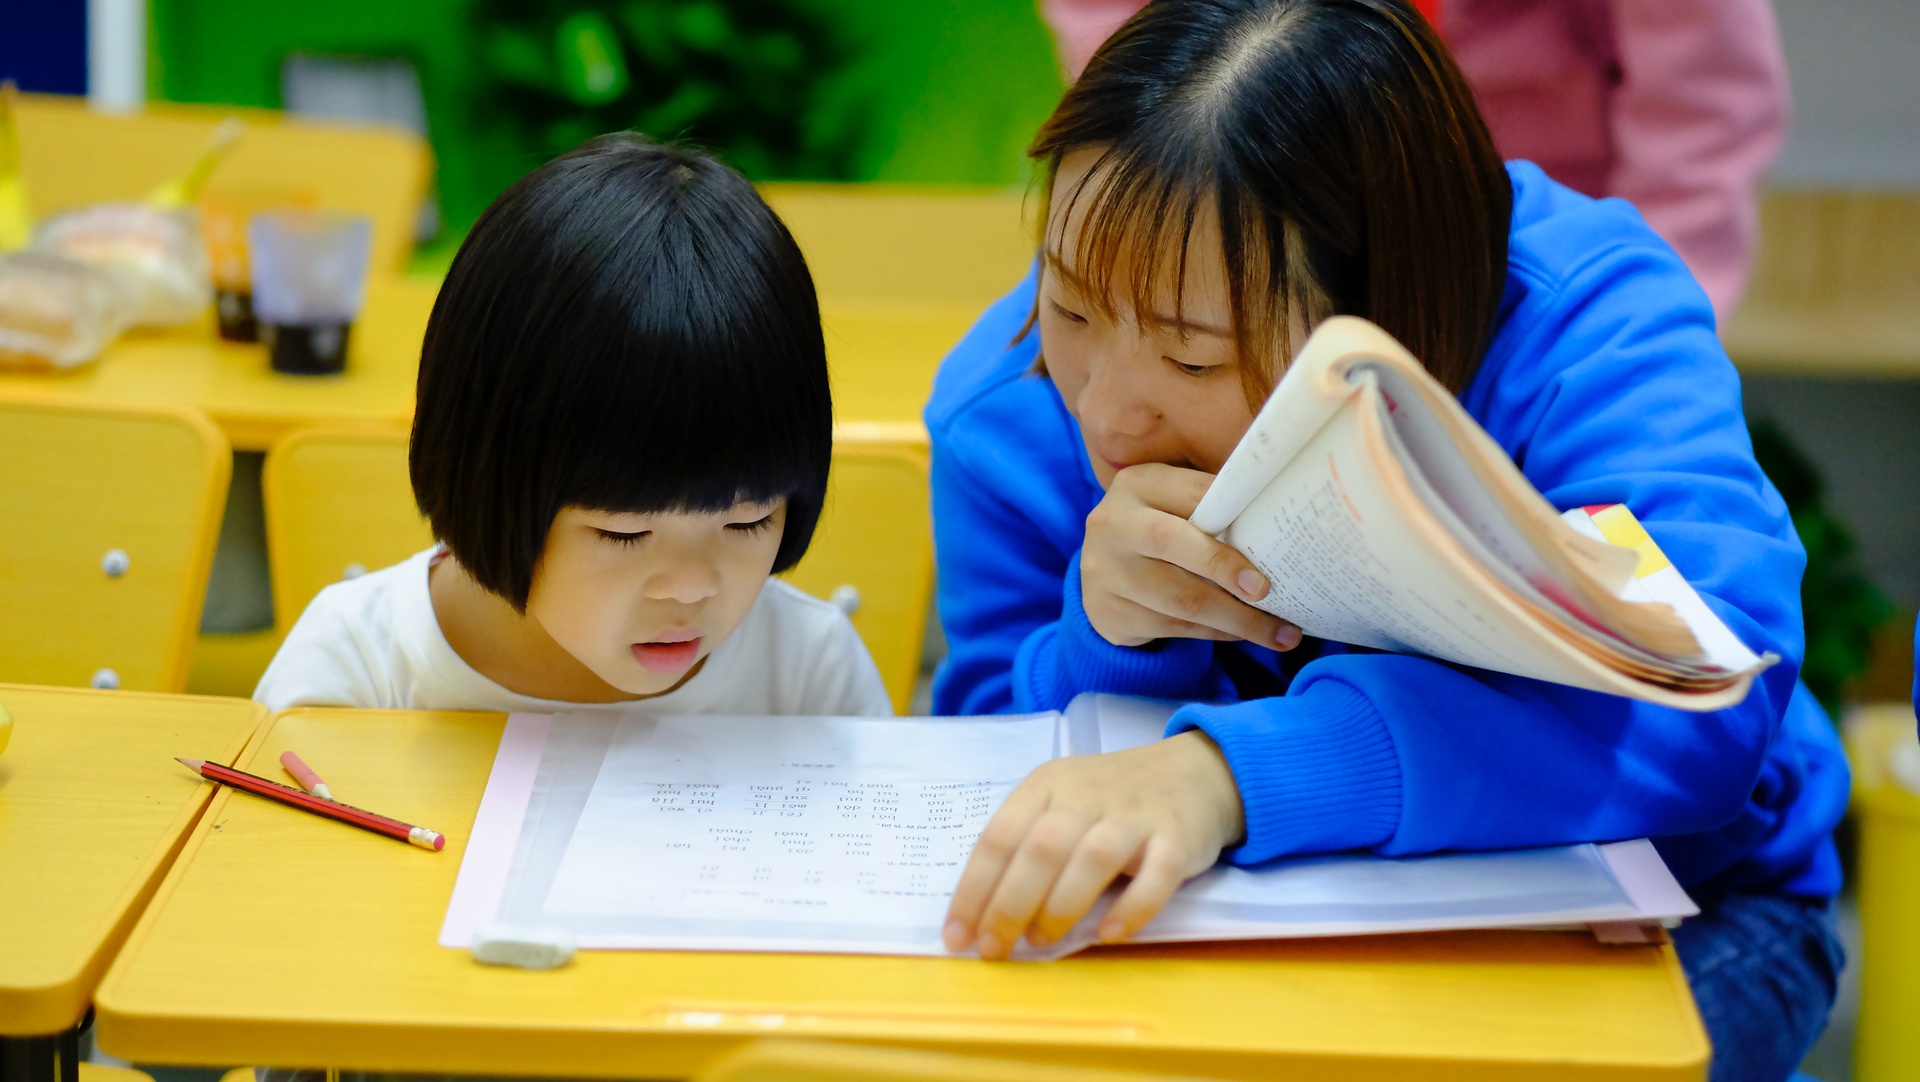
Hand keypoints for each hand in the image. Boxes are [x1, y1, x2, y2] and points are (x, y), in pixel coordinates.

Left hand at [942, 730, 1245, 959]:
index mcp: (1047, 785)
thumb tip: (985, 914)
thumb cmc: (1112, 798)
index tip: (957, 936)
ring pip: (1093, 859)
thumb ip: (1028, 844)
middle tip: (994, 948)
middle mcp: (1087, 795)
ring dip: (1061, 906)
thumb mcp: (1061, 801)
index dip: (974, 890)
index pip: (999, 837)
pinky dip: (1133, 907)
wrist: (1194, 771)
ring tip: (1041, 941)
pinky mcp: (1178, 837)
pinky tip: (1109, 934)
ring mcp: (1135, 815)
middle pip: (1041, 850)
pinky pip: (1157, 874)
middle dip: (1009, 905)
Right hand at [1082, 463, 1301, 649]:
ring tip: (1280, 634)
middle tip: (1267, 592)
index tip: (1274, 538)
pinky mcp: (1108, 613)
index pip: (1192, 493)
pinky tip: (1242, 634)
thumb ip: (1213, 509)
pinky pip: (1174, 627)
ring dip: (1237, 619)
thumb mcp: (1172, 506)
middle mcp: (1114, 524)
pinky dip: (1216, 633)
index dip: (1233, 514)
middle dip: (1225, 568)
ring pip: (1180, 598)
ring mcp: (1105, 572)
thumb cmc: (1157, 532)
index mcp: (1138, 485)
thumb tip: (1282, 526)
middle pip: (1173, 543)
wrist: (1101, 574)